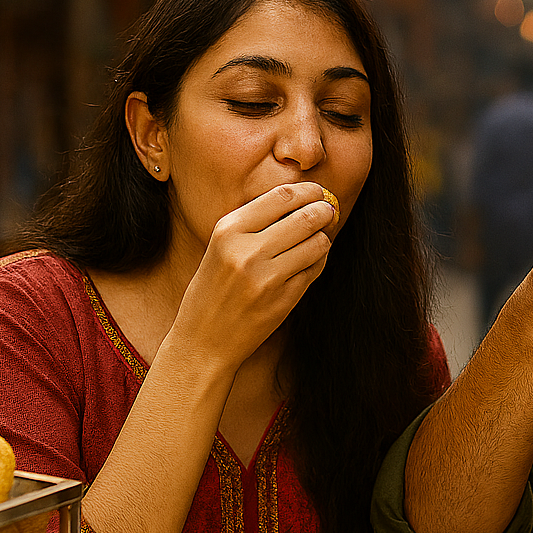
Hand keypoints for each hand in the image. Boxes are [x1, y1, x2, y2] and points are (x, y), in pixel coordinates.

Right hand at [173, 182, 336, 368]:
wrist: (203, 341)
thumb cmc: (212, 290)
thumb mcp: (220, 248)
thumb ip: (253, 223)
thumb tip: (299, 199)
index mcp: (228, 231)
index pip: (281, 196)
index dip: (307, 190)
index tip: (317, 192)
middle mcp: (247, 251)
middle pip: (305, 217)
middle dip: (324, 210)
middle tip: (329, 210)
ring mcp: (267, 278)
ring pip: (316, 243)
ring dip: (323, 237)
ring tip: (319, 238)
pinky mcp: (283, 300)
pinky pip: (314, 269)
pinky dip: (318, 261)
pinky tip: (311, 260)